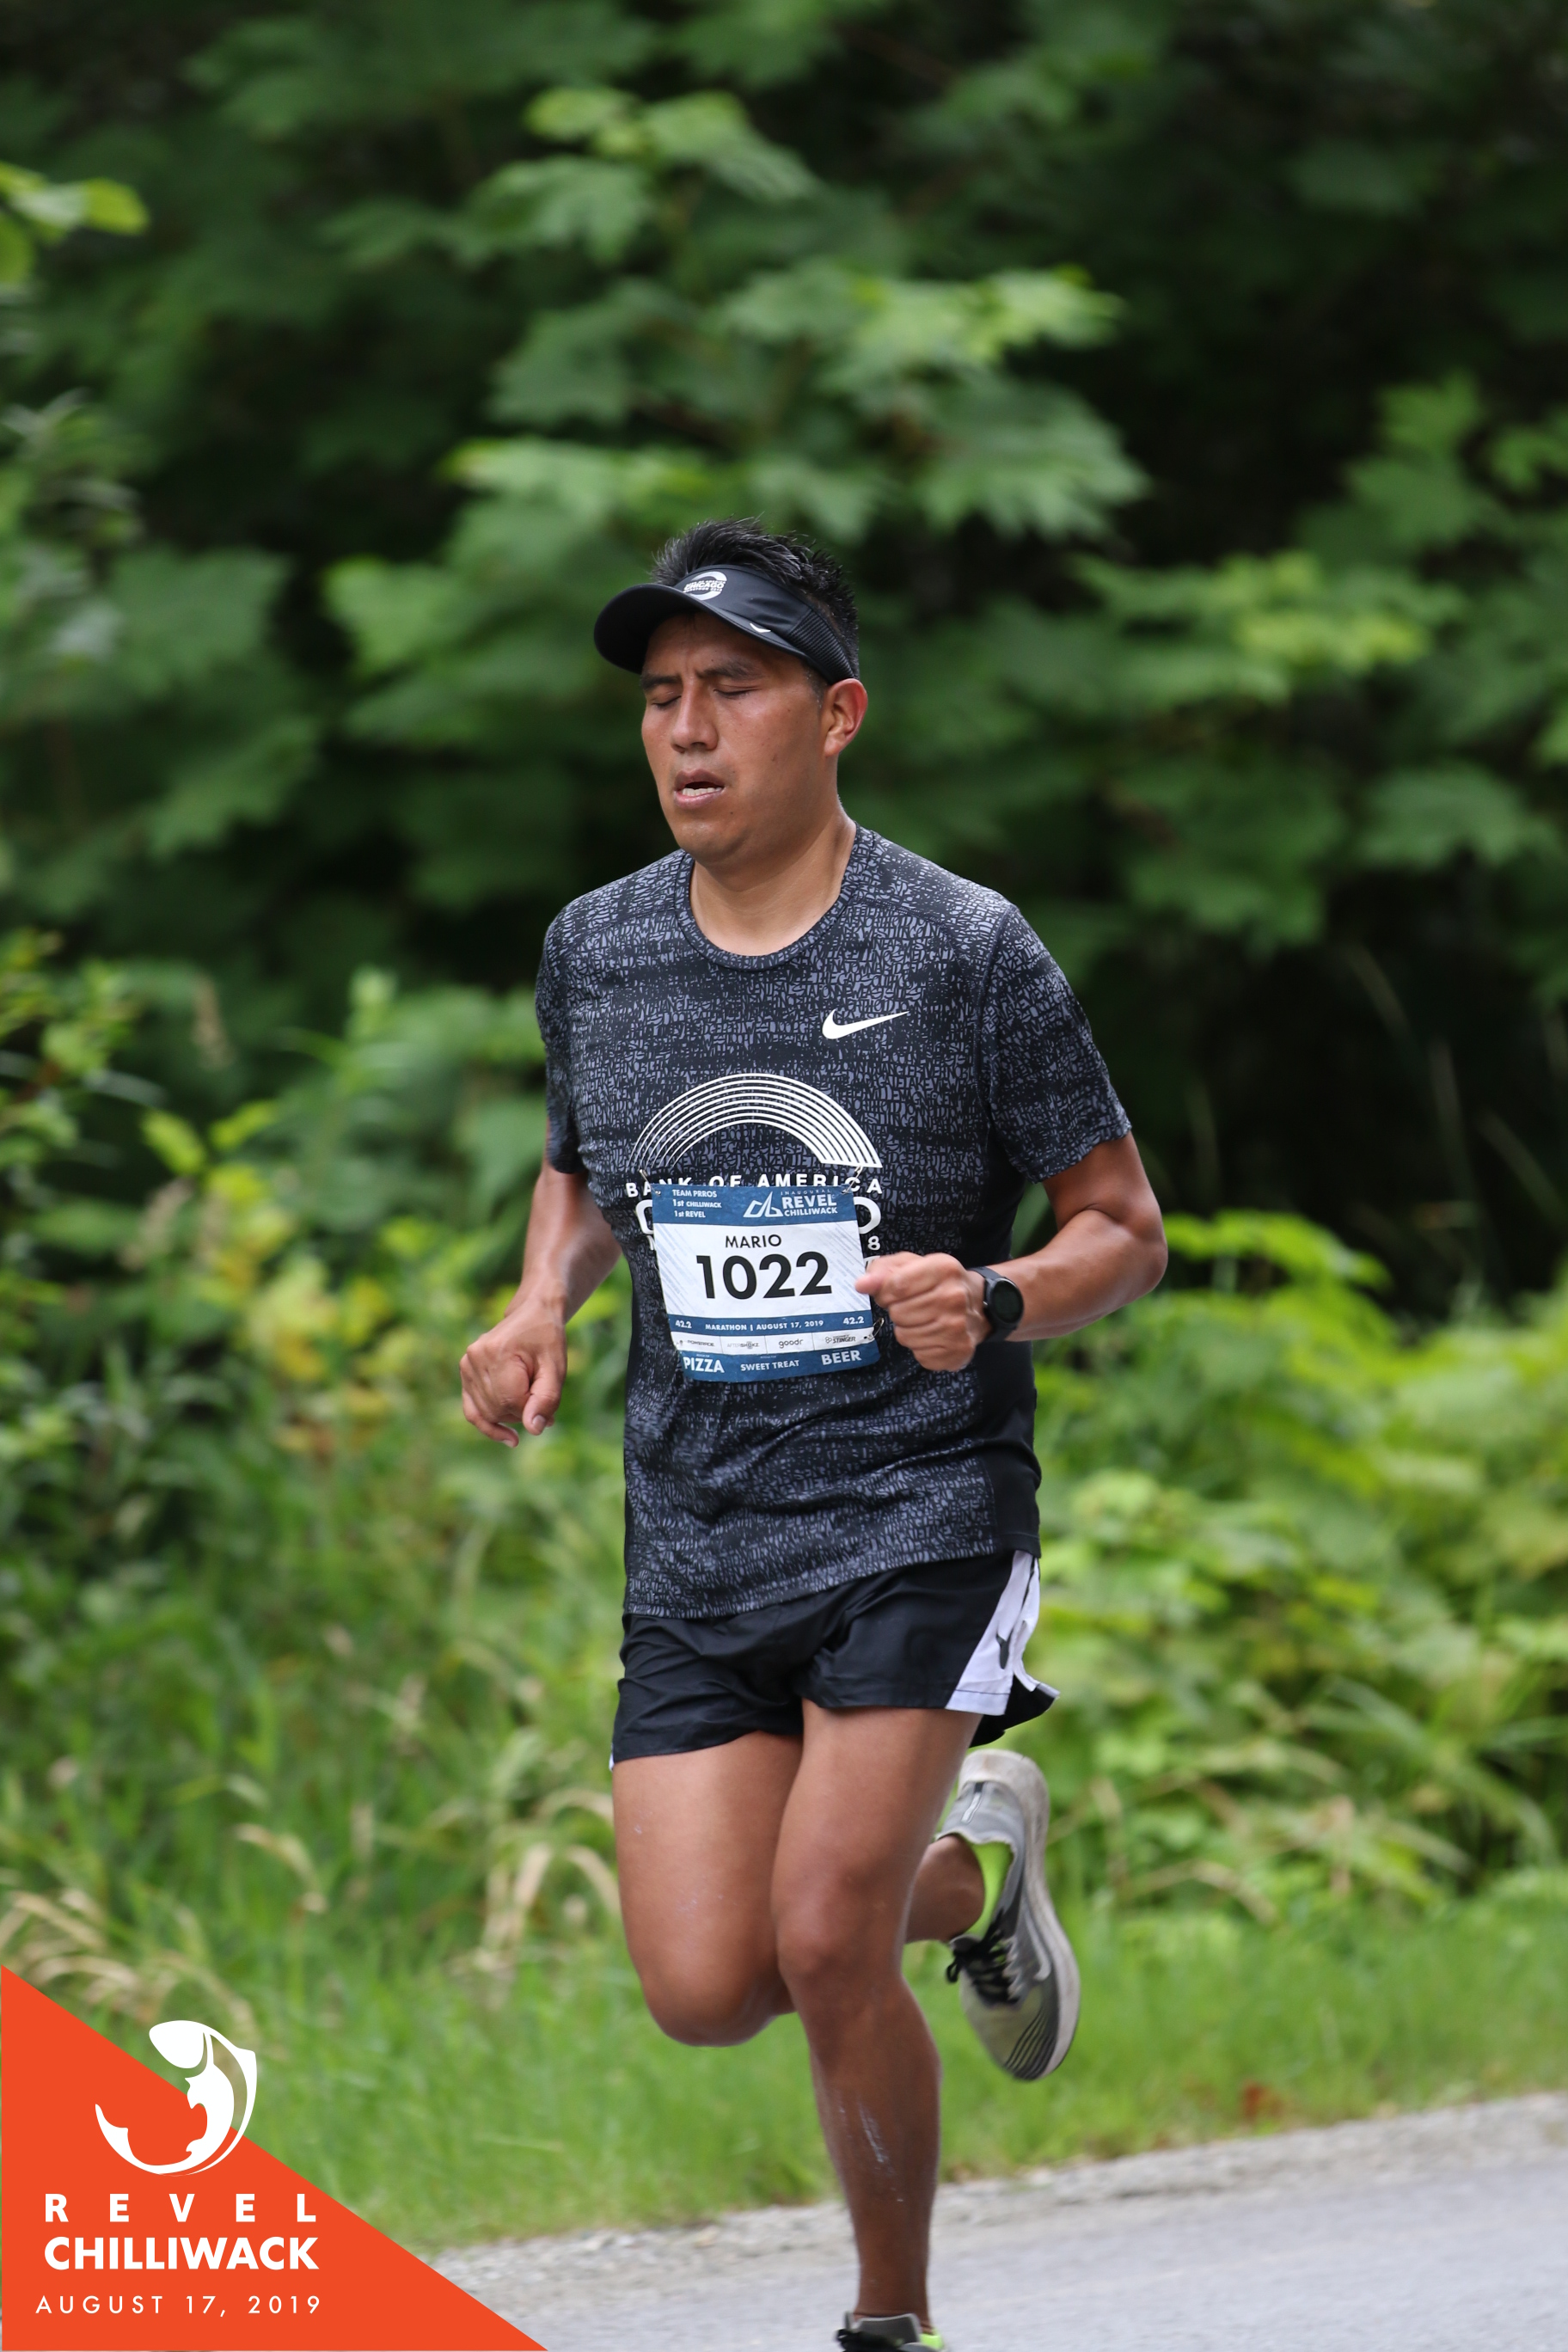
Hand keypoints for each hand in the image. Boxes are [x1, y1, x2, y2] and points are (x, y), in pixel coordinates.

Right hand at [460, 1293, 566, 1444]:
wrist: (533, 1314)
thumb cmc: (547, 1341)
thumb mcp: (556, 1368)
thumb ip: (546, 1399)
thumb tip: (533, 1430)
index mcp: (497, 1352)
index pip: (512, 1402)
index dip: (532, 1409)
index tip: (549, 1403)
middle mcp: (475, 1358)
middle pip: (498, 1409)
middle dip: (523, 1414)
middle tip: (544, 1404)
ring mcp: (466, 1365)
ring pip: (487, 1412)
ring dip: (510, 1416)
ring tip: (530, 1403)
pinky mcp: (465, 1372)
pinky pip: (472, 1410)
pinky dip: (489, 1425)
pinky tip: (508, 1436)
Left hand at [855, 1251, 988, 1370]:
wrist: (979, 1305)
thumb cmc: (938, 1282)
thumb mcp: (912, 1265)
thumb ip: (883, 1270)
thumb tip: (861, 1284)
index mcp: (944, 1269)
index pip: (896, 1286)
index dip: (885, 1293)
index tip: (889, 1293)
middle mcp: (955, 1298)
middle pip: (899, 1313)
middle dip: (898, 1311)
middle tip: (914, 1306)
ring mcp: (959, 1328)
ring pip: (905, 1337)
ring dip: (908, 1330)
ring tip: (923, 1320)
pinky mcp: (958, 1352)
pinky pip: (919, 1355)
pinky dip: (920, 1347)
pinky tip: (933, 1335)